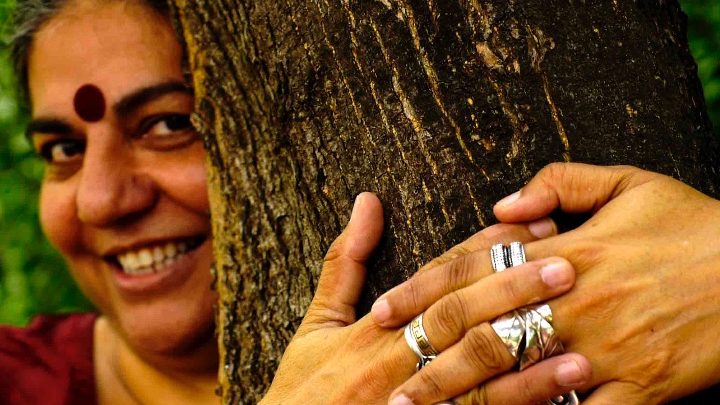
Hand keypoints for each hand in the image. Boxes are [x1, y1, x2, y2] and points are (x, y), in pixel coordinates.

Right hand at [262, 192, 586, 403]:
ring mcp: (415, 402)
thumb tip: (367, 201)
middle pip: (461, 319)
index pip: (438, 277)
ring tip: (581, 349)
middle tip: (568, 266)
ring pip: (476, 379)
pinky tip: (560, 403)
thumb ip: (344, 262)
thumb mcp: (317, 322)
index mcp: (375, 326)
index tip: (531, 226)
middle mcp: (396, 361)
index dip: (486, 250)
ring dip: (529, 364)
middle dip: (514, 292)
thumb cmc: (303, 386)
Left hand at [376, 163, 719, 403]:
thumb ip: (561, 181)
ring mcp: (603, 345)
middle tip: (383, 381)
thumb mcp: (631, 183)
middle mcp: (572, 297)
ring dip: (464, 397)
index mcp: (563, 249)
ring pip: (516, 375)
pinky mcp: (637, 386)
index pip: (472, 266)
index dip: (420, 289)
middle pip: (480, 326)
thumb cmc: (693, 225)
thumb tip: (500, 205)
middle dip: (425, 355)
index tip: (382, 311)